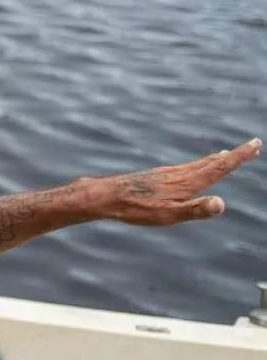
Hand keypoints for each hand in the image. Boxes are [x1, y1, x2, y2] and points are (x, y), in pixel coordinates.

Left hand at [98, 137, 259, 225]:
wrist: (108, 196)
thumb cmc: (138, 209)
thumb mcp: (169, 215)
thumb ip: (196, 210)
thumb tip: (221, 204)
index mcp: (188, 182)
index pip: (220, 167)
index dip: (239, 156)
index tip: (255, 144)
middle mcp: (180, 174)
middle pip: (212, 162)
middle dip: (233, 155)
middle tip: (252, 146)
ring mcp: (168, 174)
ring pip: (198, 164)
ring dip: (215, 159)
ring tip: (226, 154)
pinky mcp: (157, 176)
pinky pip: (184, 168)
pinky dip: (197, 165)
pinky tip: (191, 170)